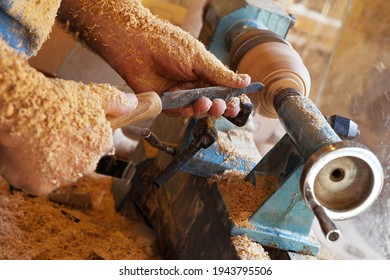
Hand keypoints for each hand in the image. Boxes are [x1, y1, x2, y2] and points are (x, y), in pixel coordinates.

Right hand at [0, 39, 136, 194]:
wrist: (20, 110)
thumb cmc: (55, 100)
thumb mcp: (92, 94)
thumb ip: (115, 101)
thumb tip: (133, 103)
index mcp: (102, 146)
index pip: (96, 144)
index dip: (81, 133)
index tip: (67, 123)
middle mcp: (87, 166)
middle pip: (78, 159)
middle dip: (67, 149)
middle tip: (50, 131)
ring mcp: (63, 178)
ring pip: (57, 171)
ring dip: (49, 161)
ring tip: (36, 140)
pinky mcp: (40, 186)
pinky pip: (37, 180)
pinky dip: (30, 170)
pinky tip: (26, 152)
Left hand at [58, 0, 250, 117]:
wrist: (137, 46)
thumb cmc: (167, 45)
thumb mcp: (199, 58)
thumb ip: (220, 74)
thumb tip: (245, 80)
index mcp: (204, 72)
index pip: (222, 89)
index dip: (230, 98)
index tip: (237, 105)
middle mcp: (193, 85)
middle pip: (212, 102)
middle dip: (219, 107)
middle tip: (223, 106)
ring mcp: (180, 94)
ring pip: (197, 110)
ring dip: (205, 109)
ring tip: (207, 103)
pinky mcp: (165, 102)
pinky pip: (179, 112)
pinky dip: (187, 112)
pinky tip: (191, 106)